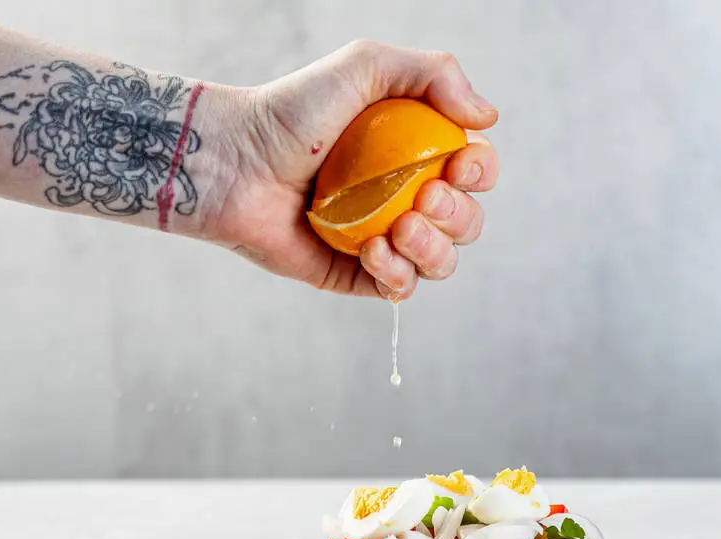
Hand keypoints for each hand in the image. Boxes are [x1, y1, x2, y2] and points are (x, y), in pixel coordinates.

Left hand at [201, 40, 498, 299]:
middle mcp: (405, 197)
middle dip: (458, 215)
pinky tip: (372, 250)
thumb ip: (433, 73)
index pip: (475, 172)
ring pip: (443, 261)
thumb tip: (487, 118)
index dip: (480, 174)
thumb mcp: (365, 66)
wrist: (233, 161)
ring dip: (434, 249)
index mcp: (416, 153)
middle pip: (467, 222)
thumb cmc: (292, 111)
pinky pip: (400, 289)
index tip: (458, 165)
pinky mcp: (355, 274)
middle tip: (423, 196)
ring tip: (398, 228)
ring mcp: (383, 238)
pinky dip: (397, 274)